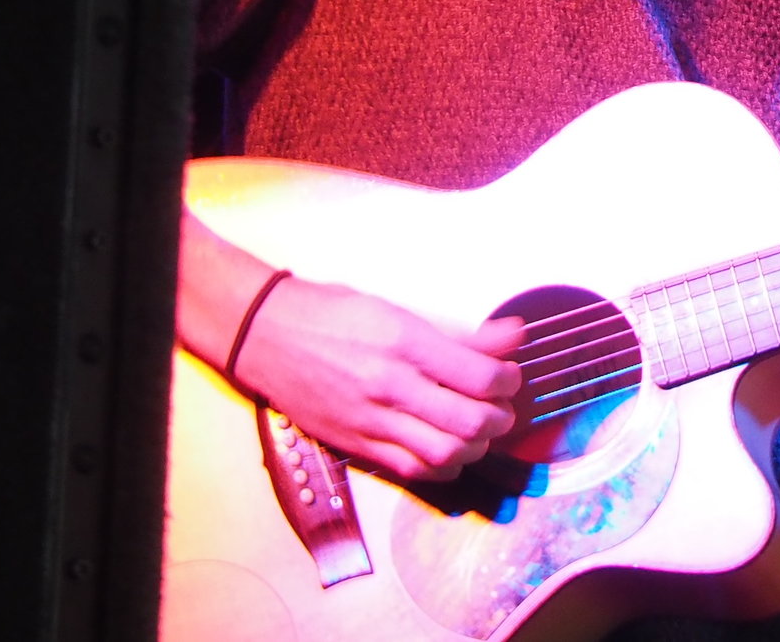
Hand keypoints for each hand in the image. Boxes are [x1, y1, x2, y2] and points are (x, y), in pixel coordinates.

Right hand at [228, 276, 523, 481]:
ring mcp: (371, 421)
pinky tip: (448, 449)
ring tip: (477, 429)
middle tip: (500, 406)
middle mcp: (391, 386)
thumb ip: (459, 333)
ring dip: (475, 447)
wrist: (266, 336)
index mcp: (406, 343)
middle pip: (469, 422)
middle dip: (499, 418)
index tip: (509, 375)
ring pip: (445, 454)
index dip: (509, 381)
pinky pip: (412, 470)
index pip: (480, 376)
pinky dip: (442, 466)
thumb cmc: (334, 313)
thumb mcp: (399, 310)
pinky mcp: (355, 445)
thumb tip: (513, 337)